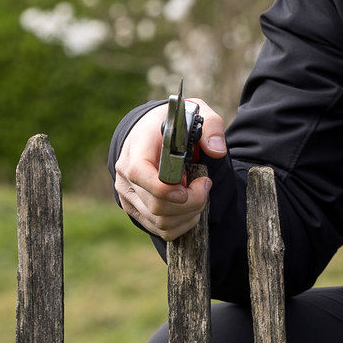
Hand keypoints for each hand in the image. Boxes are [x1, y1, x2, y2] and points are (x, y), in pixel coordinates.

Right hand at [115, 97, 228, 240]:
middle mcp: (125, 174)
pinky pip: (160, 229)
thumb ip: (210, 126)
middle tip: (205, 185)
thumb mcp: (195, 113)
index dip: (166, 188)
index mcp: (137, 147)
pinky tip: (190, 208)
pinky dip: (182, 224)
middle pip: (156, 204)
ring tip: (199, 195)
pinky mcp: (135, 209)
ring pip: (160, 221)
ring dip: (189, 214)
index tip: (193, 185)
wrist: (152, 133)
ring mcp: (128, 194)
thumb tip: (217, 150)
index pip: (140, 174)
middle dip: (191, 202)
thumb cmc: (175, 125)